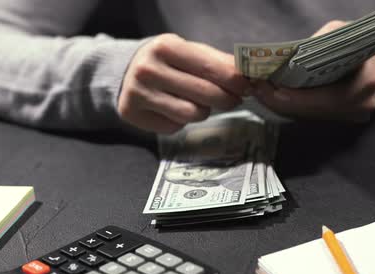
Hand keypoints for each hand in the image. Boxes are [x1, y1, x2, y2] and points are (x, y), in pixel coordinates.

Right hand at [118, 34, 250, 132]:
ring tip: (199, 102)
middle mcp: (148, 69)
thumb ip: (216, 62)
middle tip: (235, 100)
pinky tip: (174, 108)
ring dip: (204, 111)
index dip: (235, 80)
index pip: (210, 68)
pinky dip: (181, 121)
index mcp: (165, 47)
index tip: (249, 87)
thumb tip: (248, 75)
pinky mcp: (133, 114)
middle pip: (205, 94)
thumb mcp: (188, 52)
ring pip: (192, 113)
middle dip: (227, 99)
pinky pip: (174, 125)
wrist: (125, 71)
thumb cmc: (167, 61)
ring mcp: (139, 93)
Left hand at [254, 21, 374, 122]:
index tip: (274, 89)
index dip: (298, 97)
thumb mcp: (343, 34)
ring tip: (259, 91)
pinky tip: (273, 96)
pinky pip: (313, 115)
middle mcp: (359, 106)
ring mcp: (351, 116)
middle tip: (257, 89)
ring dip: (283, 104)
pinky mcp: (341, 118)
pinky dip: (293, 106)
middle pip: (314, 110)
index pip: (327, 98)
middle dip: (282, 100)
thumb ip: (320, 43)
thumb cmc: (360, 44)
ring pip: (310, 115)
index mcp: (365, 85)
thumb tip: (289, 57)